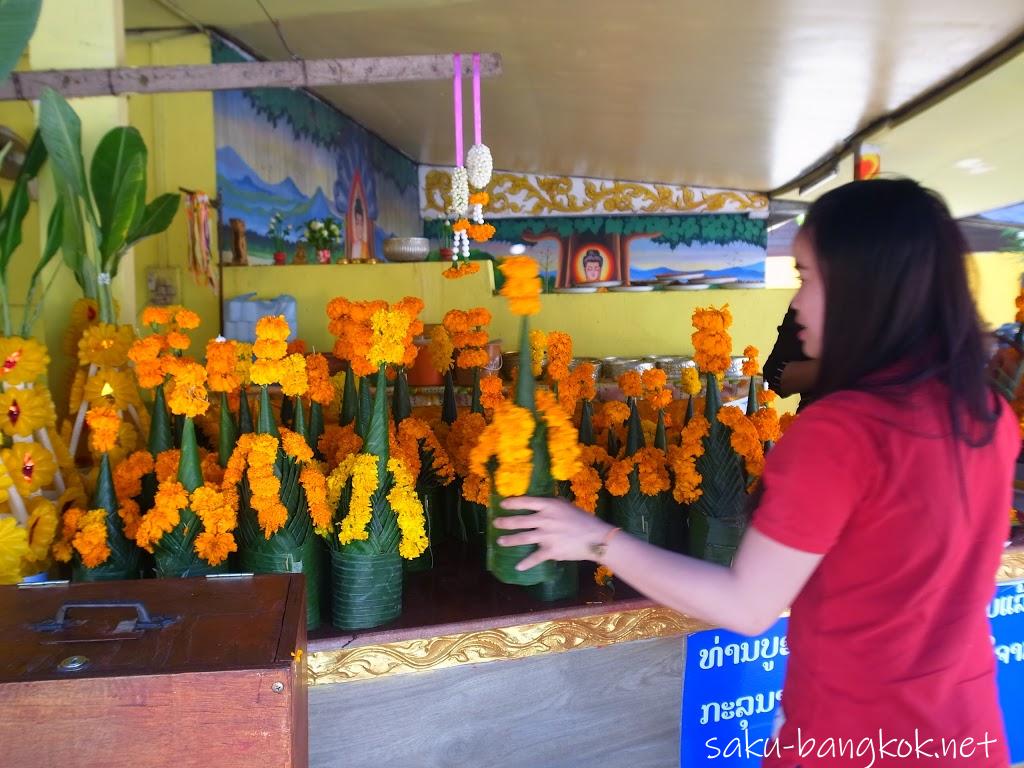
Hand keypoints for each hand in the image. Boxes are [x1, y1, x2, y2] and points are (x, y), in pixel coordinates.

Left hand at [494, 496, 614, 570]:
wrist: (596, 537)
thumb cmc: (582, 519)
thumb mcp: (566, 506)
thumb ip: (551, 504)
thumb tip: (538, 502)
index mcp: (549, 505)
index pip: (526, 502)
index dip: (512, 503)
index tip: (502, 504)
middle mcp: (545, 519)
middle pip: (520, 521)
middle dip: (505, 522)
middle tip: (496, 523)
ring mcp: (547, 536)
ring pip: (523, 538)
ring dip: (510, 540)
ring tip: (500, 541)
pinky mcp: (551, 551)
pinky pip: (535, 557)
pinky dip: (526, 563)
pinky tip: (518, 567)